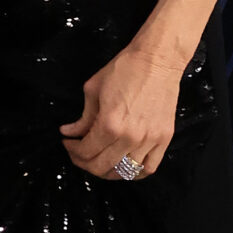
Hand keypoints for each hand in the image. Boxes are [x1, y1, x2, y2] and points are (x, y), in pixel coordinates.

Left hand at [59, 43, 181, 179]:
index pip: (85, 152)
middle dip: (84, 163)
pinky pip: (148, 168)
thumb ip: (82, 118)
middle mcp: (130, 137)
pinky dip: (135, 173)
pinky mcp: (164, 138)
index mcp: (110, 124)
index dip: (72, 151)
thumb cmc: (126, 69)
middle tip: (79, 154)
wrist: (157, 60)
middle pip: (102, 167)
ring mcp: (149, 140)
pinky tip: (125, 165)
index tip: (68, 143)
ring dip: (108, 170)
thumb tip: (69, 133)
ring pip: (124, 172)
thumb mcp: (93, 90)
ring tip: (100, 160)